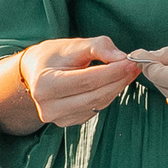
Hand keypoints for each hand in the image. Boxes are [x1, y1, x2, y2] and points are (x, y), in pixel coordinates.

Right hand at [16, 35, 142, 127]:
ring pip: (98, 105)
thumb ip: (98, 47)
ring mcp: (58, 118)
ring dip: (116, 88)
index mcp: (45, 85)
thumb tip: (122, 57)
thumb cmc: (52, 56)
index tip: (130, 62)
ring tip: (126, 72)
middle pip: (94, 96)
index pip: (87, 80)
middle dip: (118, 81)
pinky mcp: (68, 122)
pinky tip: (112, 83)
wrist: (33, 73)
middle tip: (134, 67)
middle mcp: (49, 107)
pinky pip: (95, 110)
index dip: (112, 72)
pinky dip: (107, 96)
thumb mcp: (72, 45)